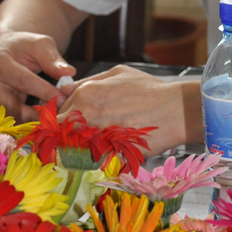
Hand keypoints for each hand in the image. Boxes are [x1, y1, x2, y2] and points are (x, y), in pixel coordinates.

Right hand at [0, 33, 75, 122]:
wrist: (5, 51)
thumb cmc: (24, 46)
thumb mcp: (40, 45)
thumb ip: (53, 59)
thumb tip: (69, 73)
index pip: (23, 81)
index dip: (45, 92)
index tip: (63, 99)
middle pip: (12, 106)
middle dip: (38, 112)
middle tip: (59, 113)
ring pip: (11, 117)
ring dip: (32, 119)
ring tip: (51, 111)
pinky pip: (9, 121)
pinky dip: (26, 120)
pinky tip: (40, 113)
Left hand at [58, 66, 199, 155]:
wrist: (174, 110)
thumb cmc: (149, 89)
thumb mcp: (119, 72)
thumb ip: (90, 80)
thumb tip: (68, 89)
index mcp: (86, 93)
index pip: (56, 111)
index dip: (60, 117)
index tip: (66, 122)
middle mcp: (86, 114)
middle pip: (60, 131)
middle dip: (65, 134)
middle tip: (79, 134)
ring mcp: (95, 135)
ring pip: (72, 147)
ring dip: (78, 146)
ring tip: (96, 142)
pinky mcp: (108, 153)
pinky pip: (92, 159)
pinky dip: (96, 157)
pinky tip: (108, 150)